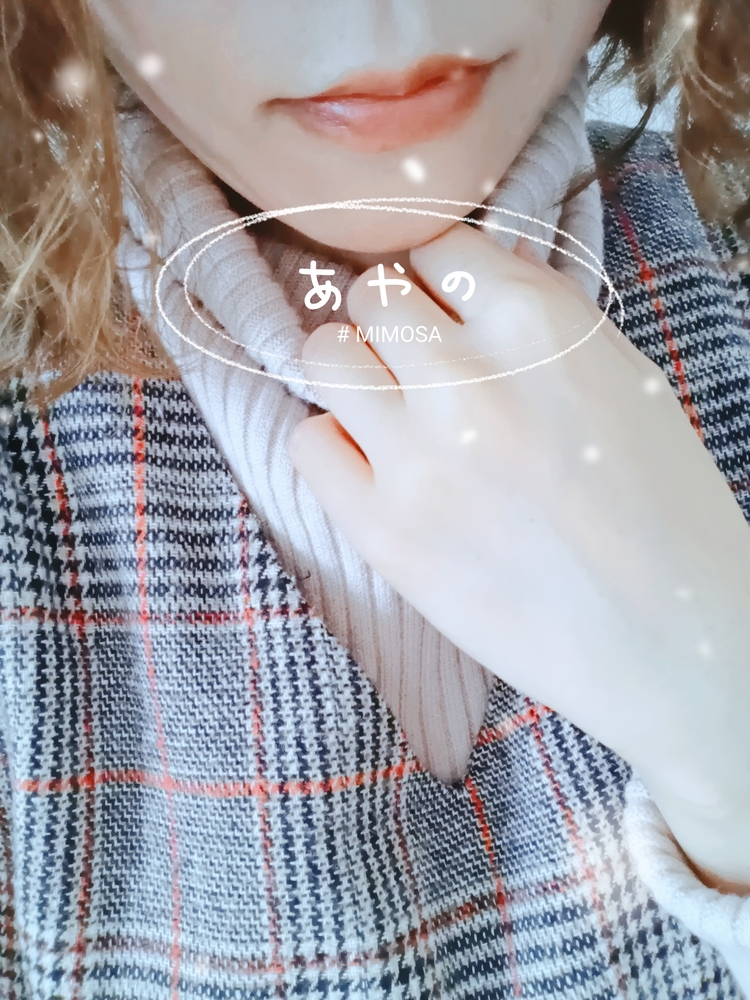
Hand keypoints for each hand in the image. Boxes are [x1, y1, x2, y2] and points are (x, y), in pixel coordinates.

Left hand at [289, 223, 749, 887]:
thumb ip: (543, 312)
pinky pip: (307, 442)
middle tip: (420, 368)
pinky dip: (332, 444)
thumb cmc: (662, 509)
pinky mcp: (381, 530)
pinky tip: (377, 470)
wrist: (670, 641)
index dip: (439, 279)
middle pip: (372, 294)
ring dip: (351, 371)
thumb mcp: (624, 380)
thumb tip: (482, 258)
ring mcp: (416, 455)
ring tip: (390, 412)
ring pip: (324, 353)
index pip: (437, 246)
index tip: (446, 313)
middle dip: (393, 322)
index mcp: (540, 323)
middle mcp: (467, 377)